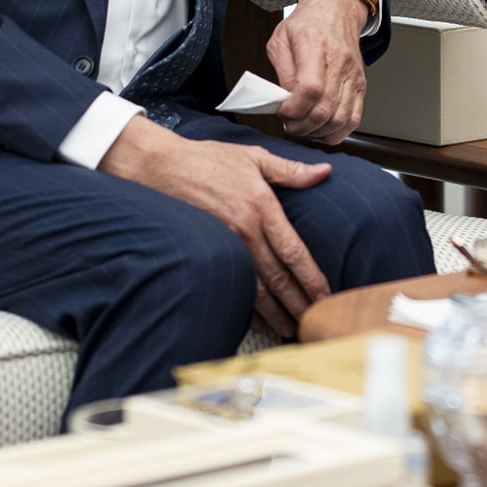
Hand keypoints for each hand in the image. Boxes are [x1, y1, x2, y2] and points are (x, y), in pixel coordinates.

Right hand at [100, 116, 333, 334]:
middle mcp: (244, 230)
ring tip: (289, 328)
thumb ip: (291, 170)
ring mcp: (224, 244)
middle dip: (298, 302)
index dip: (311, 276)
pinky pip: (231, 284)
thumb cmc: (208, 159)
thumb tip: (325, 171)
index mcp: (260, 206)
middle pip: (277, 276)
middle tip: (314, 320)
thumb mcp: (254, 158)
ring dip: (274, 311)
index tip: (325, 294)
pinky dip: (246, 306)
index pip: (292, 250)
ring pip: (254, 287)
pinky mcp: (207, 252)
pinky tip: (257, 319)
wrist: (160, 167)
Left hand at [269, 0, 371, 144]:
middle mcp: (339, 62)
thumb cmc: (308, 24)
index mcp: (316, 45)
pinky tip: (322, 130)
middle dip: (302, 126)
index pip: (310, 88)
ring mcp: (352, 76)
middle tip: (289, 124)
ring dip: (318, 132)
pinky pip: (354, 119)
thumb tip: (284, 100)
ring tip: (303, 128)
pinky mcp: (360, 86)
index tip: (282, 111)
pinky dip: (337, 132)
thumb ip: (281, 71)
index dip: (293, 108)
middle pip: (325, 109)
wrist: (336, 11)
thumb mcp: (281, 39)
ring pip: (340, 119)